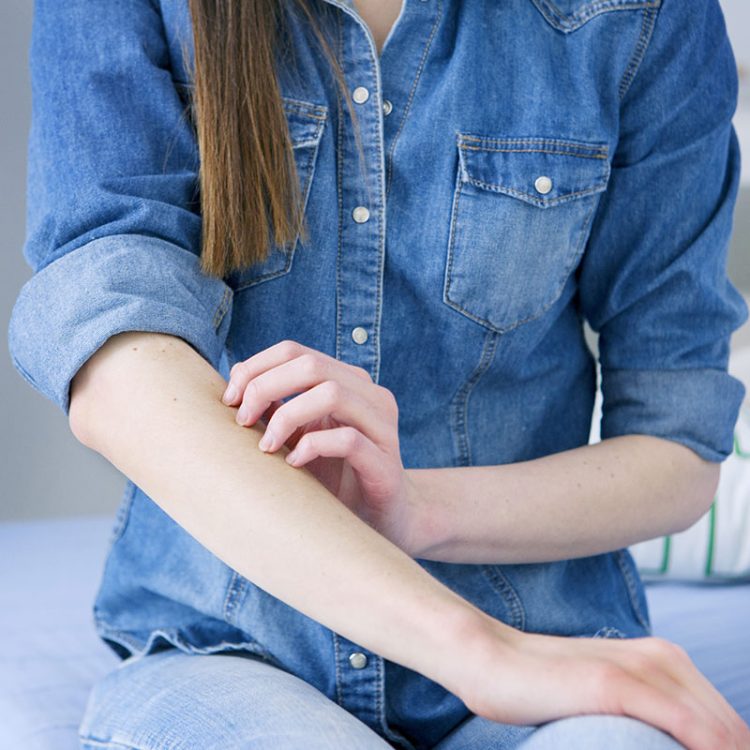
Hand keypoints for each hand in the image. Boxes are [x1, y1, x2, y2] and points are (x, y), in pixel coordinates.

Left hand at [220, 340, 426, 554]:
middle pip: (311, 366)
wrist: (382, 518)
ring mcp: (382, 427)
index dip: (255, 367)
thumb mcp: (298, 436)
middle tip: (242, 420)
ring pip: (332, 393)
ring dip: (287, 416)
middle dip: (265, 387)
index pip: (295, 351)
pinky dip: (312, 447)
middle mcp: (369, 396)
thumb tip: (233, 388)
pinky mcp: (385, 463)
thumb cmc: (334, 475)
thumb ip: (276, 409)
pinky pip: (348, 440)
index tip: (230, 398)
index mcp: (347, 381)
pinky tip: (293, 464)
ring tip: (266, 445)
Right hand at [450, 613, 749, 749]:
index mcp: (666, 657)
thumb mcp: (612, 695)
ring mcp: (640, 667)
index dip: (730, 749)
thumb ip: (649, 709)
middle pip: (731, 729)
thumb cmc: (548, 688)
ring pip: (720, 732)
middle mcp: (662, 656)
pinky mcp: (616, 683)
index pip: (728, 724)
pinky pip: (689, 727)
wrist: (494, 661)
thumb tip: (678, 742)